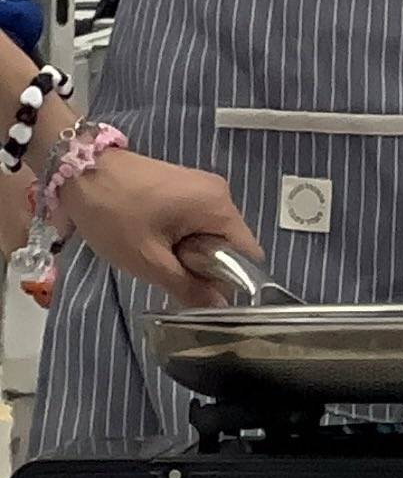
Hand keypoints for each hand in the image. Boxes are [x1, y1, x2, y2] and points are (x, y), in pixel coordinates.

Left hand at [59, 151, 260, 306]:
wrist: (80, 171)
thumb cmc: (115, 214)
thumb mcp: (148, 259)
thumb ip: (188, 286)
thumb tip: (219, 307)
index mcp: (220, 207)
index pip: (248, 253)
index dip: (231, 279)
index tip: (201, 290)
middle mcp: (221, 193)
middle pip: (229, 244)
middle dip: (204, 265)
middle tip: (168, 271)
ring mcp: (203, 186)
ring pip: (211, 233)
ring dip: (189, 252)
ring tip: (156, 255)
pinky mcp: (186, 186)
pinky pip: (197, 220)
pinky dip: (181, 236)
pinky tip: (153, 238)